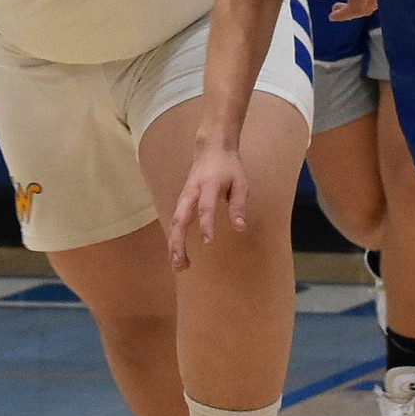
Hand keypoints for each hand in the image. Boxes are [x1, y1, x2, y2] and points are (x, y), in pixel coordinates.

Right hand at [168, 145, 248, 271]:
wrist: (211, 149)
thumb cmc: (228, 167)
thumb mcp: (240, 182)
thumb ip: (238, 205)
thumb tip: (240, 227)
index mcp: (208, 185)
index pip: (205, 206)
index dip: (206, 224)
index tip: (207, 242)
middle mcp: (191, 192)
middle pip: (180, 218)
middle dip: (178, 241)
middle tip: (181, 263)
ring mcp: (184, 197)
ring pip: (175, 223)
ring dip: (174, 245)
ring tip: (179, 267)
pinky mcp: (182, 202)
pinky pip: (176, 222)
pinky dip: (174, 239)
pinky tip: (177, 255)